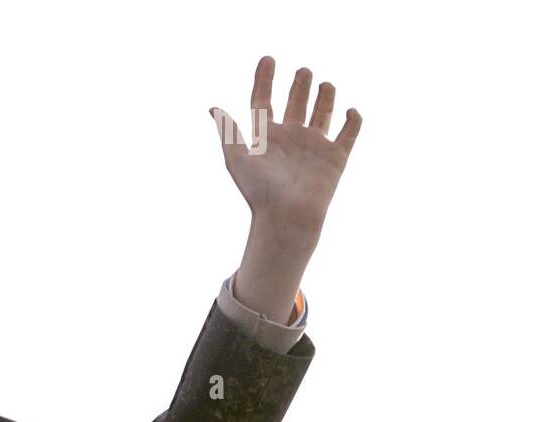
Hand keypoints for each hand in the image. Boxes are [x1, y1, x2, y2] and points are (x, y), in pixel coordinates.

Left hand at [212, 56, 360, 246]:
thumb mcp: (238, 158)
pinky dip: (353, 120)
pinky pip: (348, 133)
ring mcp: (314, 146)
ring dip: (325, 96)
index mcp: (266, 137)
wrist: (286, 217)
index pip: (263, 100)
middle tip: (302, 71)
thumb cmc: (258, 191)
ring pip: (322, 113)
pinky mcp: (335, 158)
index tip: (268, 59)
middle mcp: (290, 138)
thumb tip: (212, 108)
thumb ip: (228, 131)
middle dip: (300, 84)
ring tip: (324, 84)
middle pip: (296, 102)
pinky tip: (350, 110)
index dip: (264, 79)